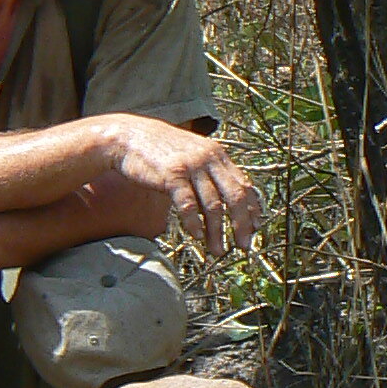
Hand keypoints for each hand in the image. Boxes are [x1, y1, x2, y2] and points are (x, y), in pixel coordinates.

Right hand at [107, 117, 264, 254]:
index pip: (244, 183)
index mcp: (217, 154)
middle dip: (242, 225)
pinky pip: (188, 205)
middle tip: (244, 246)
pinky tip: (197, 236)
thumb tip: (223, 201)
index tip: (257, 227)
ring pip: (213, 206)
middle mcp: (208, 159)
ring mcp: (190, 167)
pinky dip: (194, 224)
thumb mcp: (192, 154)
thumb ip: (209, 172)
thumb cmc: (160, 151)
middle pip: (235, 197)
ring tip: (218, 250)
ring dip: (217, 232)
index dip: (253, 208)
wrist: (129, 136)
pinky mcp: (172, 175)